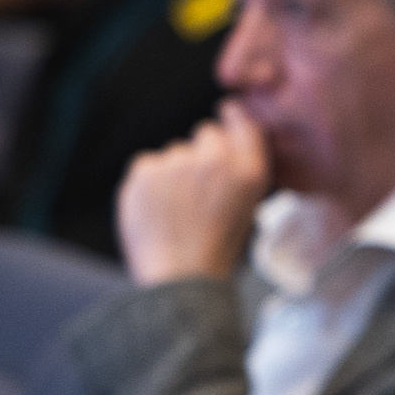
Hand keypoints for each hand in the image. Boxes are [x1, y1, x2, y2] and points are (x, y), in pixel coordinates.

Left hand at [115, 108, 274, 284]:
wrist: (180, 278)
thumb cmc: (215, 248)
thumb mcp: (247, 206)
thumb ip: (241, 167)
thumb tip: (229, 129)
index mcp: (249, 172)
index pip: (244, 125)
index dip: (233, 119)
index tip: (227, 116)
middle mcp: (216, 161)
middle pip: (204, 134)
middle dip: (200, 153)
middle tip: (197, 191)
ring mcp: (178, 163)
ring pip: (174, 153)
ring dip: (173, 173)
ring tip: (176, 211)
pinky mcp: (145, 170)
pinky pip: (147, 165)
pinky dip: (148, 184)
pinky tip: (157, 210)